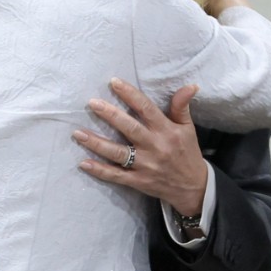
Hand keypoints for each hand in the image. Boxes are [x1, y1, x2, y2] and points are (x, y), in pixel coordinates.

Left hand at [74, 78, 206, 216]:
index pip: (146, 109)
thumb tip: (190, 85)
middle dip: (110, 115)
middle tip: (92, 103)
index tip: (113, 82)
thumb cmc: (187, 153)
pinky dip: (100, 170)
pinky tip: (83, 163)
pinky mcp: (138, 181)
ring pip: (118, 153)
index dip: (130, 95)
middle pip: (129, 128)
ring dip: (97, 143)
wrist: (193, 188)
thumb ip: (182, 106)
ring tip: (78, 133)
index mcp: (166, 131)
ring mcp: (145, 166)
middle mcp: (154, 147)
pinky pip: (116, 176)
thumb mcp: (188, 128)